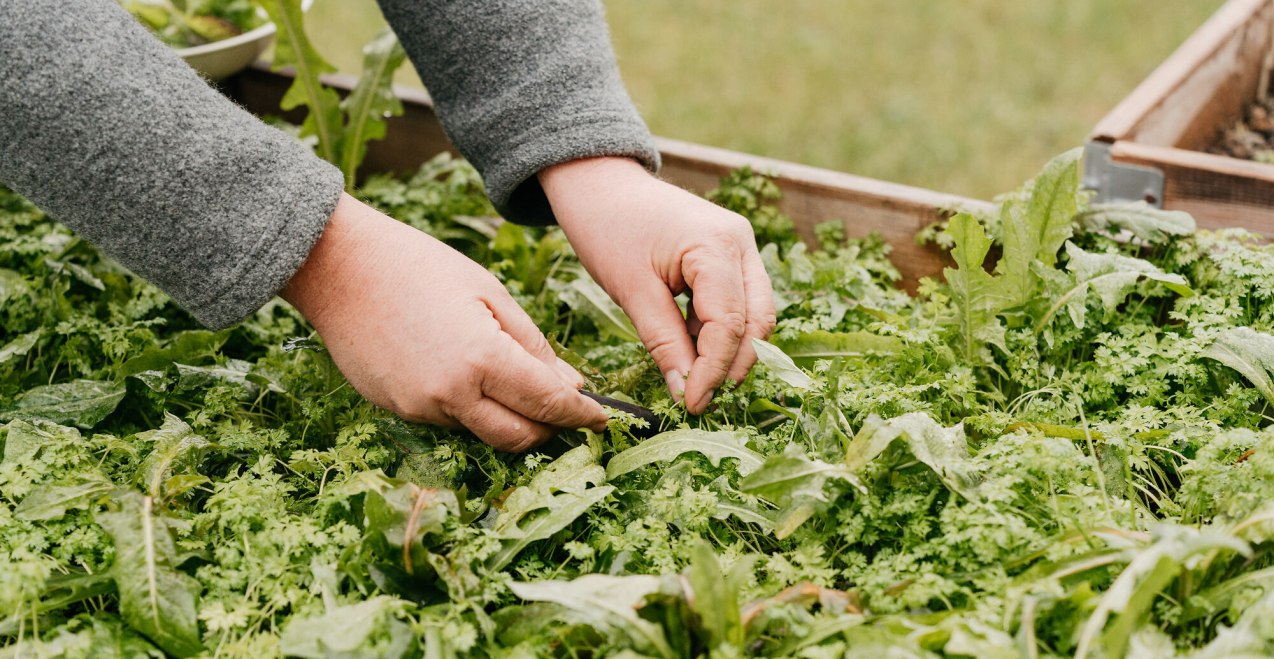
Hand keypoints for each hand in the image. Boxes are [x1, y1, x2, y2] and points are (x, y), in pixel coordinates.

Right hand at [281, 193, 606, 451]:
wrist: (339, 268)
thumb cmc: (420, 266)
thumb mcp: (489, 293)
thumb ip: (533, 345)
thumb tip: (572, 384)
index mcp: (483, 359)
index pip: (549, 403)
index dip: (582, 415)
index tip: (603, 420)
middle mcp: (451, 394)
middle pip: (519, 437)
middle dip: (550, 429)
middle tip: (569, 411)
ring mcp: (420, 408)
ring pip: (482, 432)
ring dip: (509, 419)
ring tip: (519, 386)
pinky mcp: (396, 410)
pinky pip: (448, 421)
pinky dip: (471, 409)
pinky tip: (469, 376)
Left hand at [540, 157, 775, 412]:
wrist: (600, 183)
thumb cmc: (608, 227)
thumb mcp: (632, 291)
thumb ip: (664, 342)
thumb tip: (684, 390)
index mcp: (716, 246)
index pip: (730, 325)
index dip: (713, 371)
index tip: (691, 404)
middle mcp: (741, 242)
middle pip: (756, 322)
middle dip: (731, 365)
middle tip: (698, 399)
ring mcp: (741, 245)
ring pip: (755, 314)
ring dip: (729, 349)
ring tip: (692, 376)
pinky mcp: (732, 253)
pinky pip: (740, 301)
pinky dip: (720, 329)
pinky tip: (689, 345)